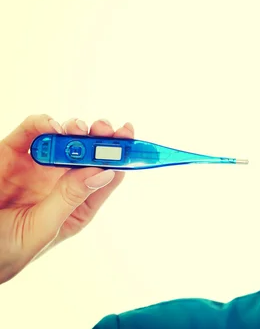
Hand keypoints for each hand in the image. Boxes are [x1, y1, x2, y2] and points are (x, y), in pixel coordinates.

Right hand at [0, 114, 133, 283]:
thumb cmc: (5, 252)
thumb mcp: (43, 228)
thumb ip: (70, 198)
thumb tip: (104, 171)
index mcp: (76, 205)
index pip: (106, 176)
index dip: (121, 156)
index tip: (130, 139)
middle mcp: (60, 183)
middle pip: (90, 153)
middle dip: (102, 138)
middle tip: (106, 129)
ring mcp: (38, 167)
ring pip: (65, 139)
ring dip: (76, 129)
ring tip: (79, 130)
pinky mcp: (12, 155)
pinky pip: (30, 133)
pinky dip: (43, 124)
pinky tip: (53, 128)